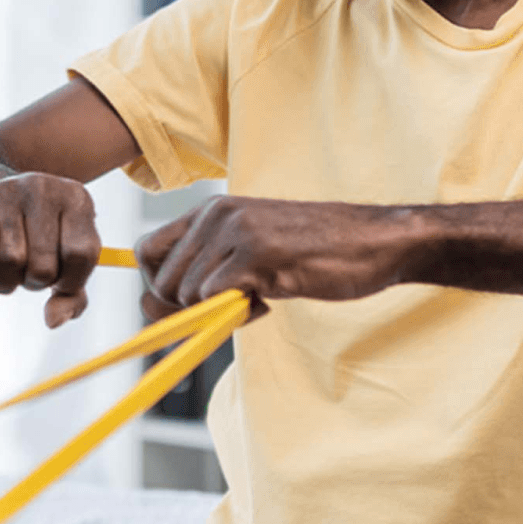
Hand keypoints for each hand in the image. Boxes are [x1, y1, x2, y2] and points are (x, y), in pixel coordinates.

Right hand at [0, 166, 101, 327]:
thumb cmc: (35, 234)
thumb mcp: (64, 257)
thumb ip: (71, 295)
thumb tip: (53, 321)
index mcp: (77, 200)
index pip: (82, 254)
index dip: (69, 280)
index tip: (59, 279)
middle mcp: (46, 189)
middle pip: (44, 265)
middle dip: (33, 281)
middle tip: (26, 270)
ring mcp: (10, 192)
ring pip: (12, 262)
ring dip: (5, 281)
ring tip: (5, 267)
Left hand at [134, 196, 410, 320]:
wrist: (374, 241)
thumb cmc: (318, 251)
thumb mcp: (253, 248)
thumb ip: (210, 267)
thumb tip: (155, 308)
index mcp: (212, 210)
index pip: (148, 250)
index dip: (157, 287)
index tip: (186, 306)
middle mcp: (216, 215)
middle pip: (158, 279)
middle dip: (182, 309)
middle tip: (226, 307)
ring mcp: (235, 232)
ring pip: (185, 293)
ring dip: (217, 310)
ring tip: (258, 297)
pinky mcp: (257, 254)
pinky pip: (215, 298)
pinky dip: (238, 313)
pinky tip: (268, 300)